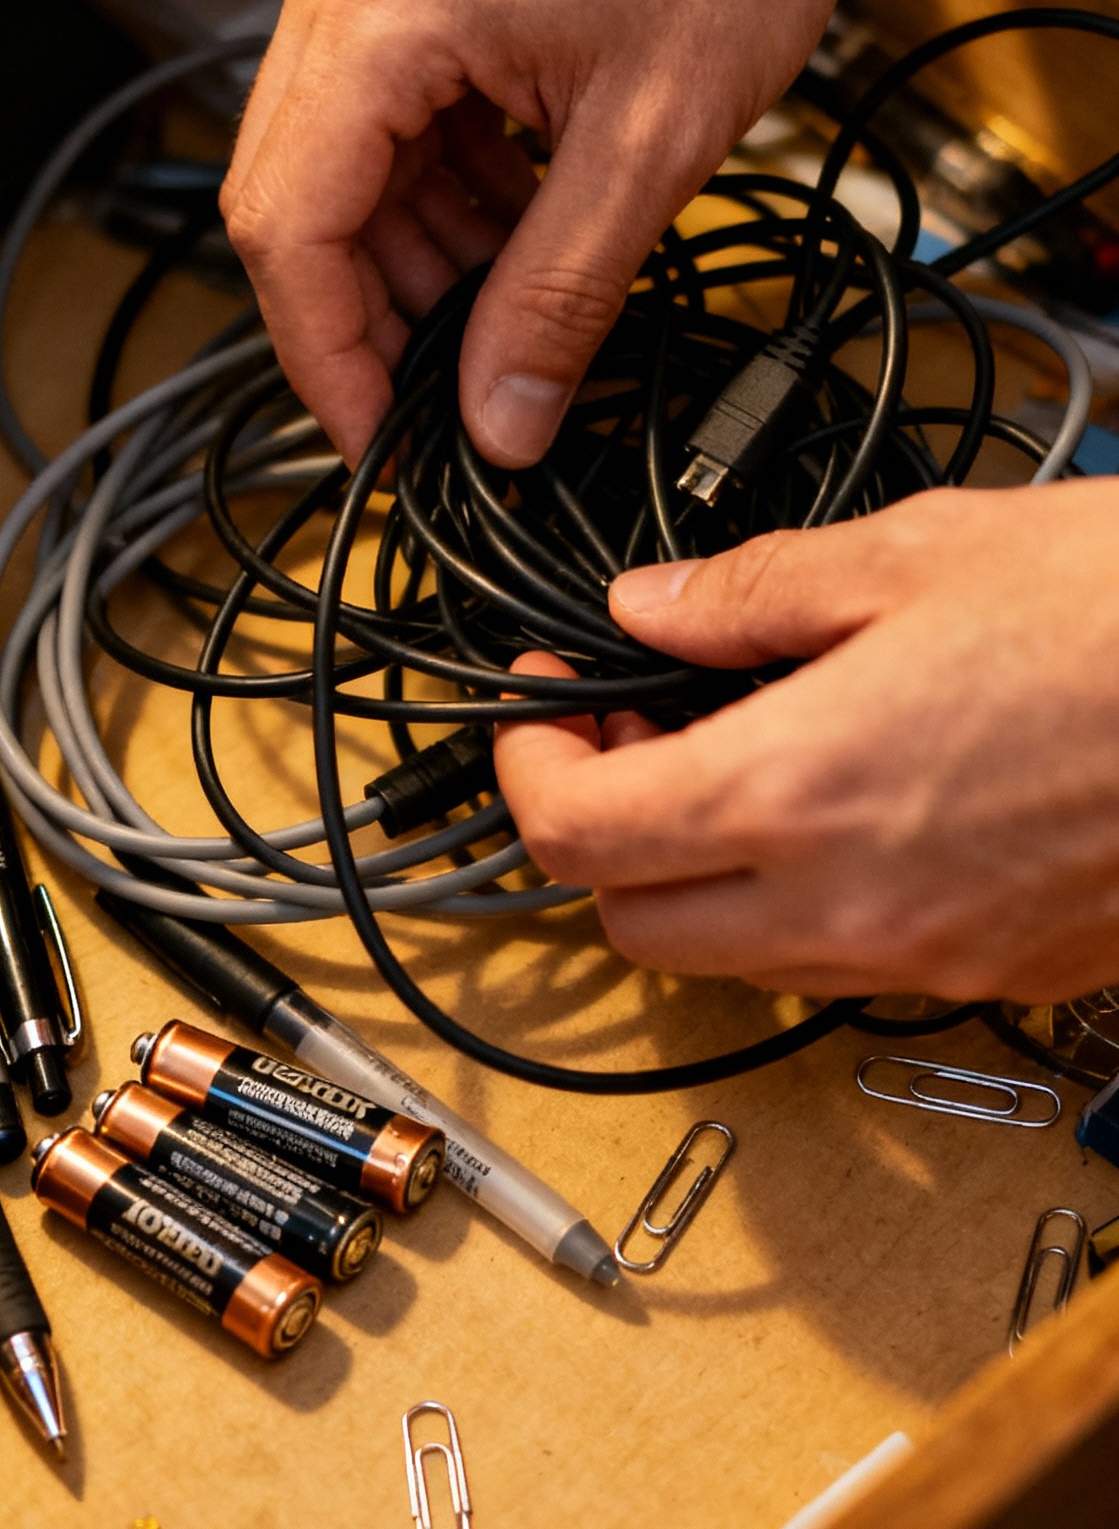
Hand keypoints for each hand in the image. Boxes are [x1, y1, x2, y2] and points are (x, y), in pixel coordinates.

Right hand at [220, 0, 894, 470]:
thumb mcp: (653, 142)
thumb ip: (557, 299)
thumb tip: (501, 422)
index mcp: (379, 3)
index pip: (286, 227)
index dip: (327, 359)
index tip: (379, 442)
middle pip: (294, 196)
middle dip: (367, 316)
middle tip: (447, 402)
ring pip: (338, 160)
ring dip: (412, 256)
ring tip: (506, 319)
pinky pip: (383, 107)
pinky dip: (438, 187)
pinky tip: (514, 231)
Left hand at [492, 483, 1118, 1001]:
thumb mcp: (916, 551)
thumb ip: (752, 593)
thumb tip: (650, 606)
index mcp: (794, 790)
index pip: (575, 835)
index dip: (527, 767)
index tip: (545, 705)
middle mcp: (846, 906)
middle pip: (633, 927)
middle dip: (598, 835)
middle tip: (622, 734)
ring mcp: (927, 959)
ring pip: (736, 961)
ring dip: (698, 875)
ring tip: (739, 757)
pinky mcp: (1001, 977)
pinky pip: (849, 965)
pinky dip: (807, 902)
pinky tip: (853, 802)